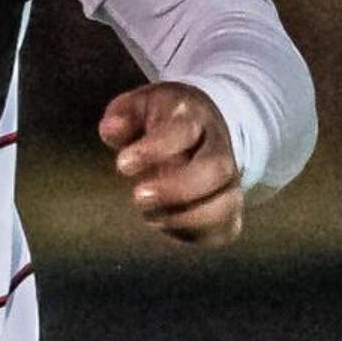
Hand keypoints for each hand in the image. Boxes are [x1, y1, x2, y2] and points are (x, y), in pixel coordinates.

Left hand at [100, 81, 242, 245]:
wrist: (199, 125)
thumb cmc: (157, 118)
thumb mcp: (137, 106)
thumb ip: (123, 115)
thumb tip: (113, 128)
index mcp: (191, 118)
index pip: (182, 131)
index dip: (154, 149)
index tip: (122, 165)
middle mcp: (218, 148)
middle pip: (215, 168)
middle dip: (178, 188)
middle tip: (138, 197)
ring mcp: (228, 178)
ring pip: (227, 202)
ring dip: (189, 218)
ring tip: (151, 218)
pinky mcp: (228, 204)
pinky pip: (226, 227)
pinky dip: (197, 234)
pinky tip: (167, 226)